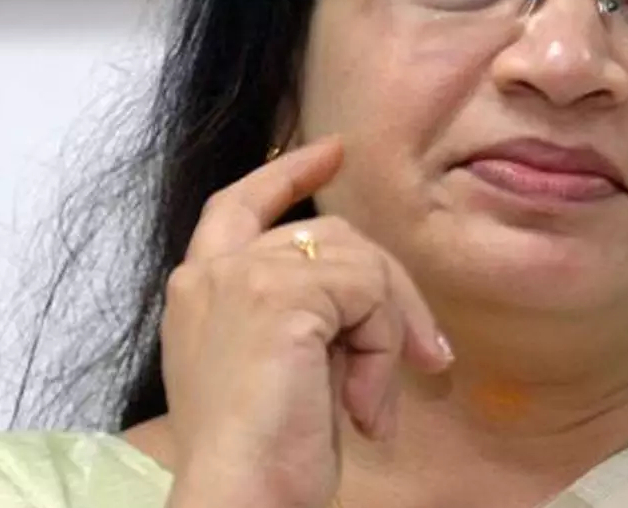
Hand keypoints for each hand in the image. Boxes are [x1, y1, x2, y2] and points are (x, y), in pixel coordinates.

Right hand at [160, 137, 452, 507]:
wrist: (239, 499)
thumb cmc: (259, 458)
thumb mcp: (277, 368)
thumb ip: (304, 316)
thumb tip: (373, 294)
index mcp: (197, 291)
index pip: (237, 206)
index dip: (287, 175)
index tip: (333, 153)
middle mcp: (211, 273)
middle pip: (328, 237)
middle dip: (388, 290)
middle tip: (430, 357)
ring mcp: (244, 278)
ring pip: (360, 263)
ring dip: (388, 334)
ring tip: (374, 403)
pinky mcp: (282, 296)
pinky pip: (370, 293)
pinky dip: (384, 350)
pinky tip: (366, 408)